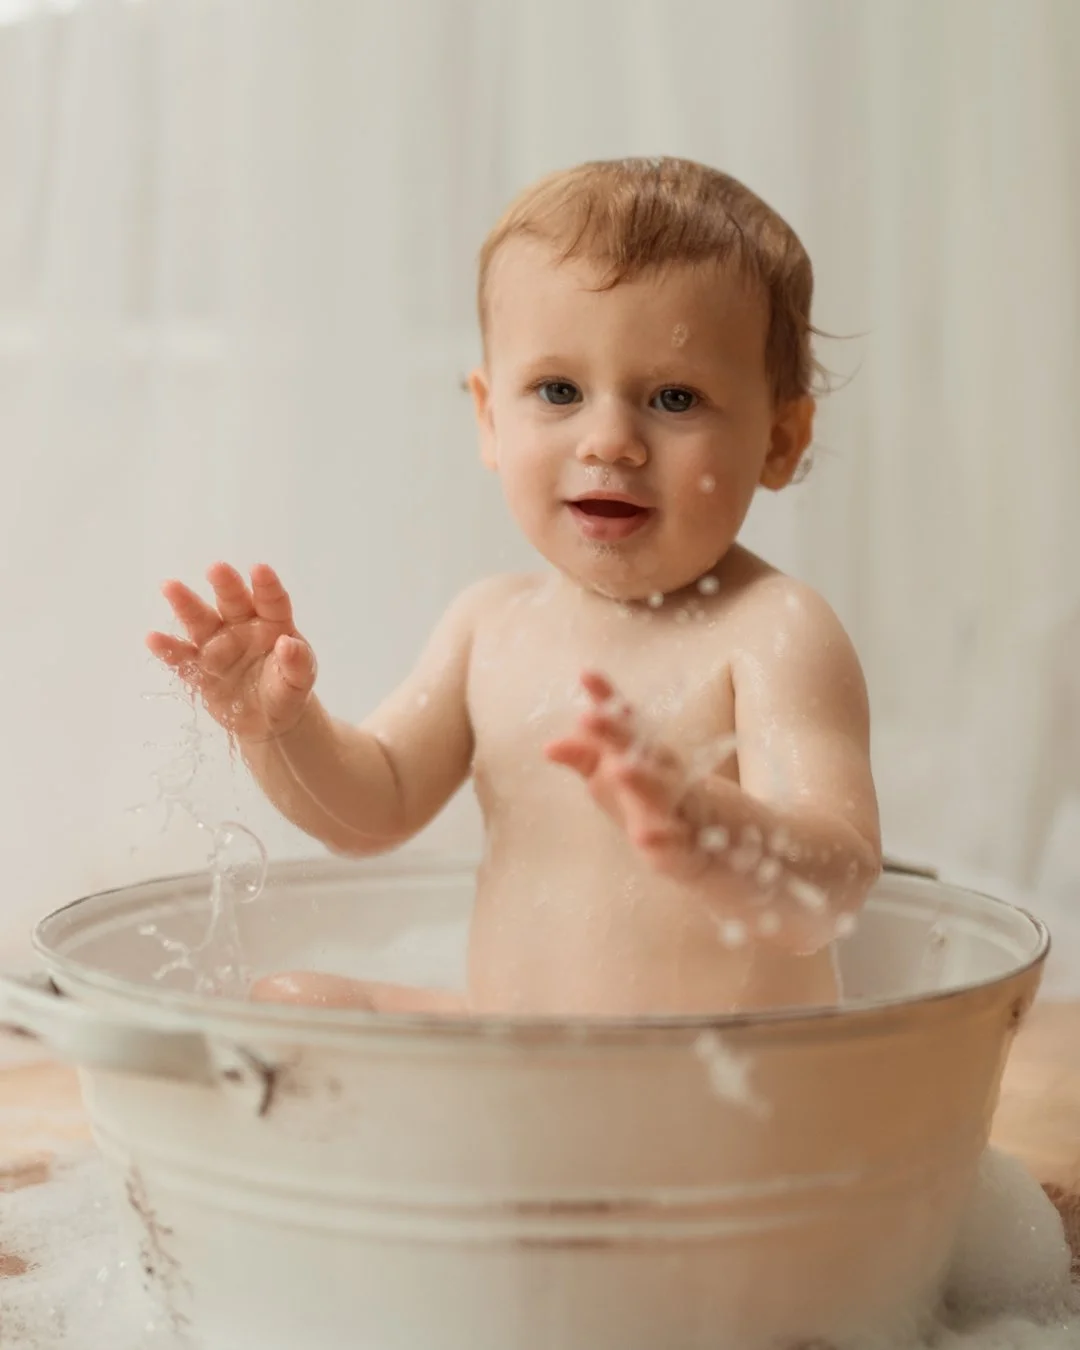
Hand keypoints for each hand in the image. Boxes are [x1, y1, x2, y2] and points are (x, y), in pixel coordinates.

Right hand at [146, 562, 315, 741]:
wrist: (266, 720)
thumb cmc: (286, 690)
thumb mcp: (299, 680)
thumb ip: (297, 663)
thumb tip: (287, 643)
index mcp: (272, 624)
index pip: (271, 601)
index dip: (266, 585)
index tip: (259, 569)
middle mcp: (242, 627)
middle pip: (232, 602)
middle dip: (225, 585)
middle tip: (215, 569)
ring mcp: (218, 646)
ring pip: (201, 621)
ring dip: (186, 605)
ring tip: (170, 587)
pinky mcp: (199, 669)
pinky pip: (182, 658)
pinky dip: (168, 649)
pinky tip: (153, 638)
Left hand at [545, 671, 704, 879]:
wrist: (707, 841)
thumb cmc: (652, 800)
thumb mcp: (615, 777)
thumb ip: (585, 758)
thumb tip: (548, 747)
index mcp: (646, 753)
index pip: (625, 721)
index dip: (606, 698)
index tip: (585, 674)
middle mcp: (665, 772)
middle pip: (642, 748)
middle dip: (617, 732)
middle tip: (589, 716)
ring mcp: (678, 806)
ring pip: (662, 790)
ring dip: (642, 779)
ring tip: (619, 770)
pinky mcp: (684, 844)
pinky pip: (674, 841)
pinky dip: (661, 839)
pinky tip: (642, 837)